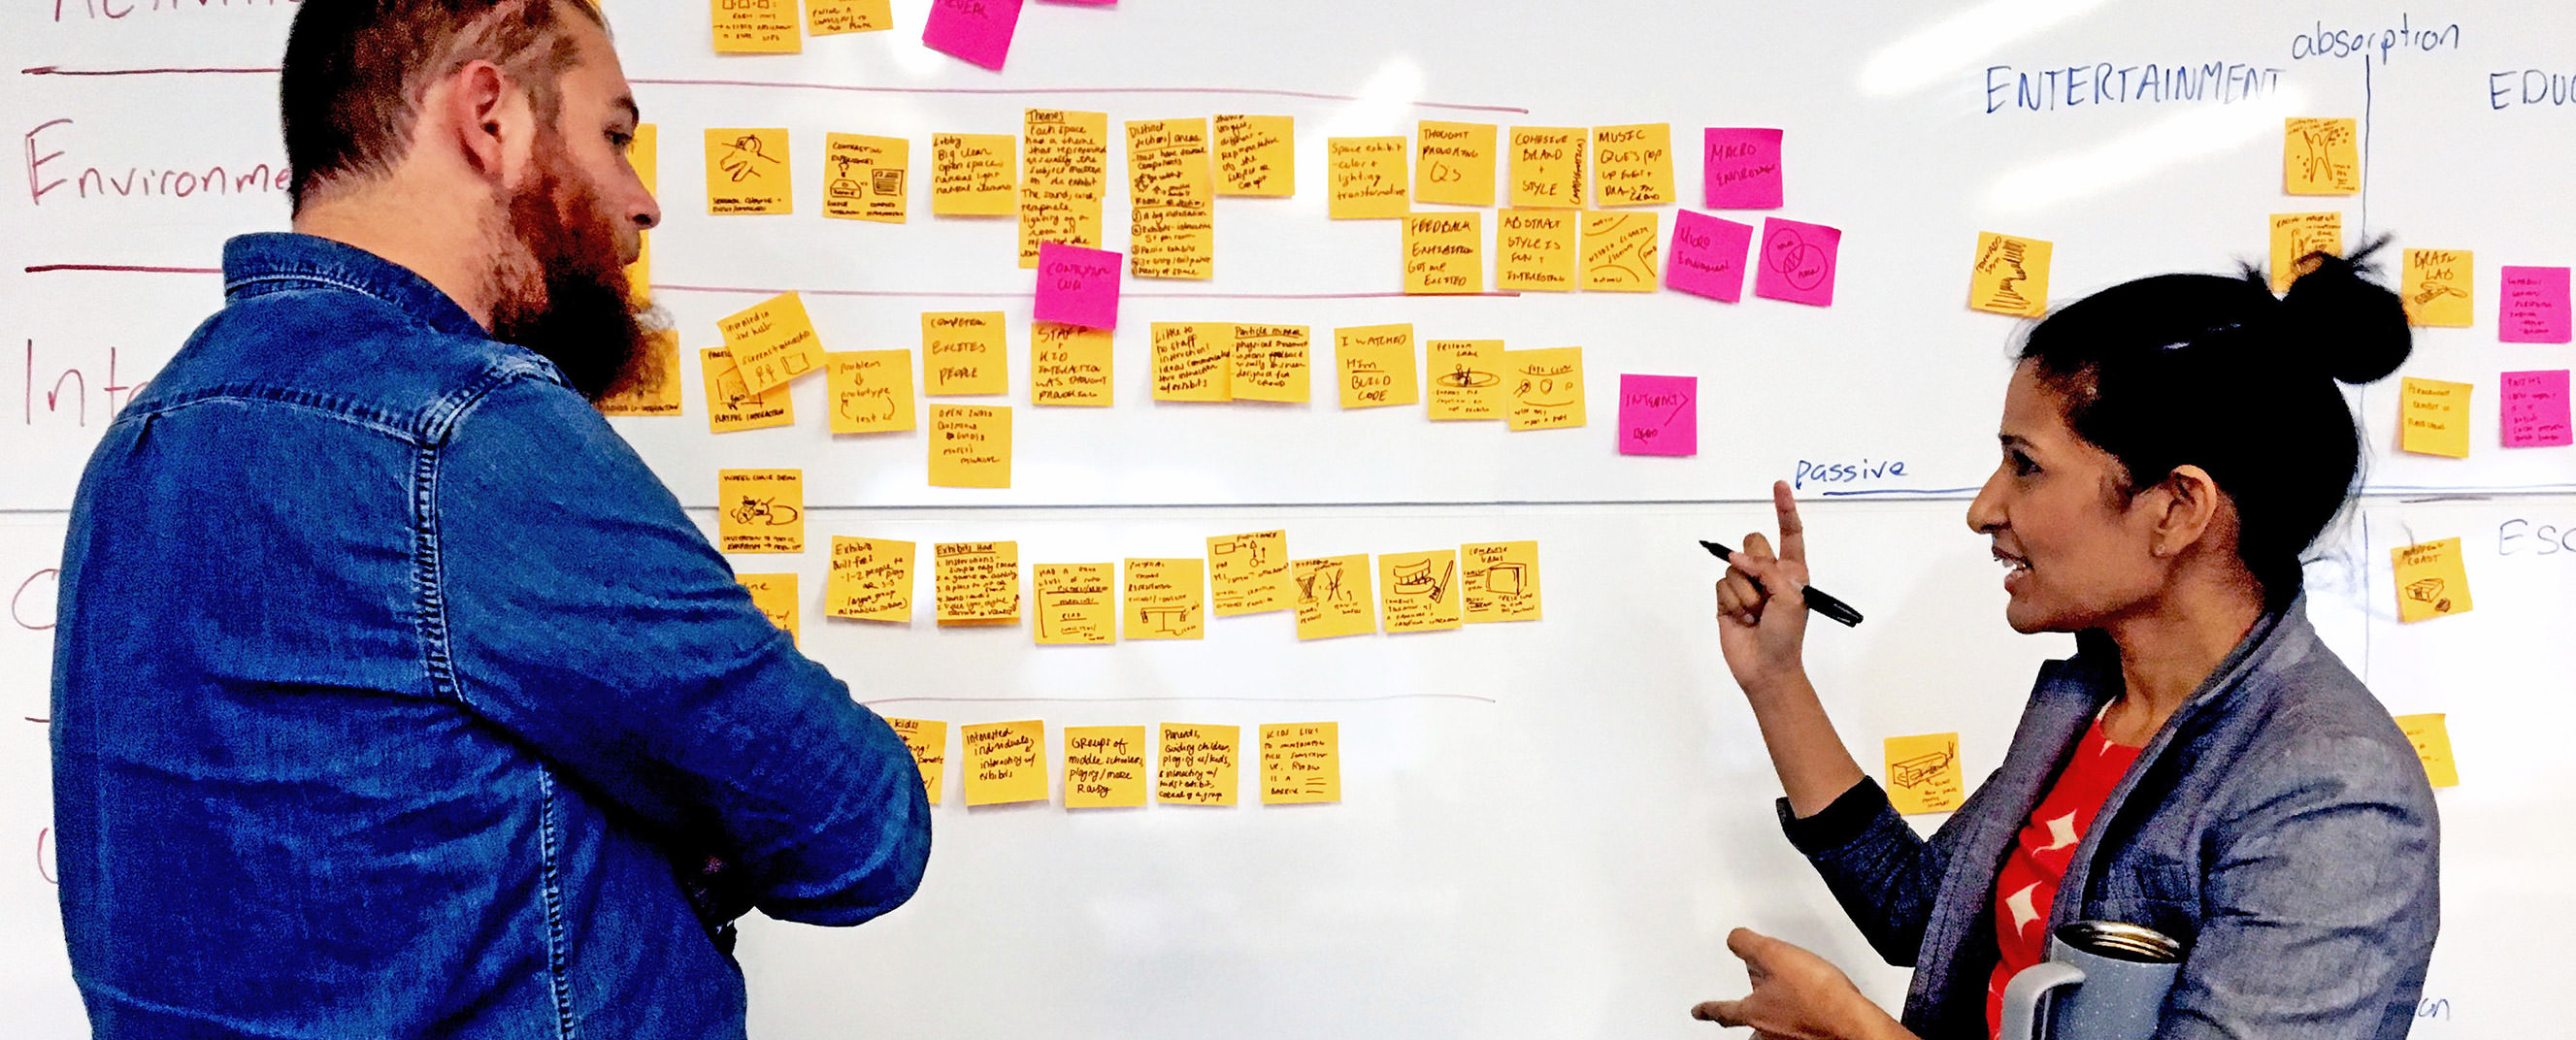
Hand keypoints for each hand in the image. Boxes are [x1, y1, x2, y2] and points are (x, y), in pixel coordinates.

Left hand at [1691, 928, 1907, 1039]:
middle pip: (1749, 1030)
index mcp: (1754, 1012)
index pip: (1722, 1009)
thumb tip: (1733, 938)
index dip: (1707, 1008)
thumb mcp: (1775, 955)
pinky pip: (1799, 1034)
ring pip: (1772, 1035)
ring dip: (1774, 1026)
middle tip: (1741, 1019)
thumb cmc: (1818, 997)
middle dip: (1744, 1024)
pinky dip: (1801, 1026)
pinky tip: (1814, 1016)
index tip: (1697, 1011)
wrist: (1853, 1024)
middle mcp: (1770, 1032)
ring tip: (1782, 1016)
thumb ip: (1748, 944)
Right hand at [1715, 481, 1813, 696]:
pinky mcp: (1726, 598)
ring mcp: (1746, 585)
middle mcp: (1769, 573)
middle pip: (1753, 542)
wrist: (1766, 668)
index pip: (1790, 533)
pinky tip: (1742, 619)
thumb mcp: (1791, 597)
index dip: (1785, 509)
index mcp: (1793, 570)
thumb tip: (1735, 558)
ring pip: (1734, 567)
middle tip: (1764, 591)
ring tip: (1755, 613)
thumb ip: (1766, 570)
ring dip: (1745, 593)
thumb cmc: (1787, 636)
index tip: (1779, 485)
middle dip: (1756, 564)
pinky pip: (1721, 584)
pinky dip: (1731, 603)